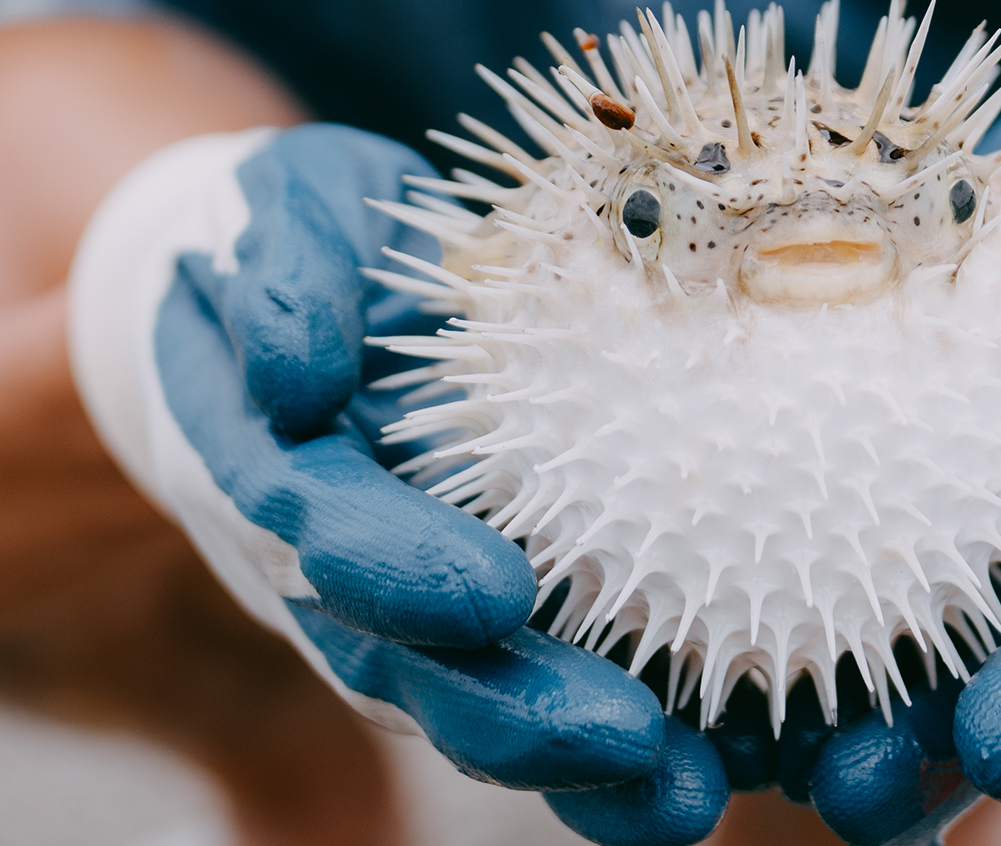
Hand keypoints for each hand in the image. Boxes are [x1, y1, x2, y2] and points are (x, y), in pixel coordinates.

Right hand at [69, 126, 692, 802]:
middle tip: (626, 741)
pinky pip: (545, 684)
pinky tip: (721, 773)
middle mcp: (338, 565)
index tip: (491, 596)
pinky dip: (623, 748)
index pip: (326, 526)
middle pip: (409, 661)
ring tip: (688, 800)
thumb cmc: (311, 243)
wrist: (303, 309)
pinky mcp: (479, 615)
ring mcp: (406, 606)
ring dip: (577, 768)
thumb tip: (296, 374)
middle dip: (510, 710)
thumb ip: (284, 274)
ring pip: (481, 701)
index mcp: (279, 465)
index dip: (397, 567)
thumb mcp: (287, 213)